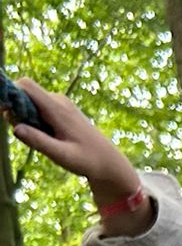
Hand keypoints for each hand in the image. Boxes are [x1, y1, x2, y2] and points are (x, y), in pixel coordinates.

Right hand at [6, 81, 142, 212]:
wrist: (108, 161)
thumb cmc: (86, 160)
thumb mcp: (61, 155)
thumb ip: (39, 142)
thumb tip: (15, 128)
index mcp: (57, 109)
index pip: (26, 85)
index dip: (10, 93)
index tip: (6, 113)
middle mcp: (58, 101)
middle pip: (25, 94)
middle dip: (16, 110)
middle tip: (24, 134)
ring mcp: (61, 103)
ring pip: (31, 101)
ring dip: (25, 117)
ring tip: (41, 139)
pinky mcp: (61, 109)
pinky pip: (39, 107)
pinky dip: (34, 119)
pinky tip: (47, 137)